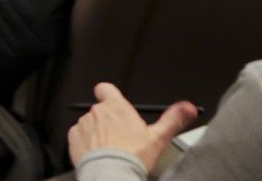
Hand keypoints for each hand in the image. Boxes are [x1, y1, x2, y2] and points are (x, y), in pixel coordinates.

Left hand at [67, 84, 193, 172]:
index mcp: (116, 106)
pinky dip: (87, 142)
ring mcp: (83, 123)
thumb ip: (172, 119)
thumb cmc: (134, 156)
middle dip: (109, 120)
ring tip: (110, 149)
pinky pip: (79, 135)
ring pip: (90, 123)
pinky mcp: (73, 137)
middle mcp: (97, 111)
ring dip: (98, 132)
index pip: (106, 89)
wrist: (112, 174)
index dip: (110, 97)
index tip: (117, 108)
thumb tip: (188, 107)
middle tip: (121, 137)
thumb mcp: (158, 138)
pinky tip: (98, 154)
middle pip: (101, 110)